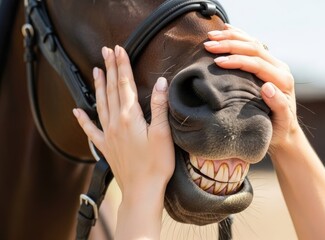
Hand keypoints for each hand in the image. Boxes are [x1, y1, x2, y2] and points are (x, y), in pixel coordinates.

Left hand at [73, 45, 174, 198]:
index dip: (122, 66)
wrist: (142, 191)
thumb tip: (161, 82)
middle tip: (106, 51)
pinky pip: (91, 130)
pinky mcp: (105, 147)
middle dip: (110, 69)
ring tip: (95, 70)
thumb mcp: (163, 134)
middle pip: (111, 90)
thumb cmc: (156, 164)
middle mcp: (115, 123)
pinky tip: (77, 111)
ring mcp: (108, 135)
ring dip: (99, 86)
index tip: (119, 50)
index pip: (125, 85)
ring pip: (101, 104)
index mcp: (130, 117)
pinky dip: (83, 119)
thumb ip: (159, 107)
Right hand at [204, 24, 300, 153]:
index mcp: (283, 80)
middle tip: (208, 45)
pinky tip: (226, 29)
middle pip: (254, 49)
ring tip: (211, 36)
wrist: (285, 130)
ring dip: (232, 37)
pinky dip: (239, 36)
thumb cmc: (279, 129)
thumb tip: (267, 87)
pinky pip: (253, 45)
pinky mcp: (268, 64)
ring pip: (253, 43)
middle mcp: (280, 68)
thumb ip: (277, 104)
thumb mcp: (281, 121)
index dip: (237, 60)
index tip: (217, 61)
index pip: (257, 63)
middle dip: (230, 45)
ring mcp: (274, 64)